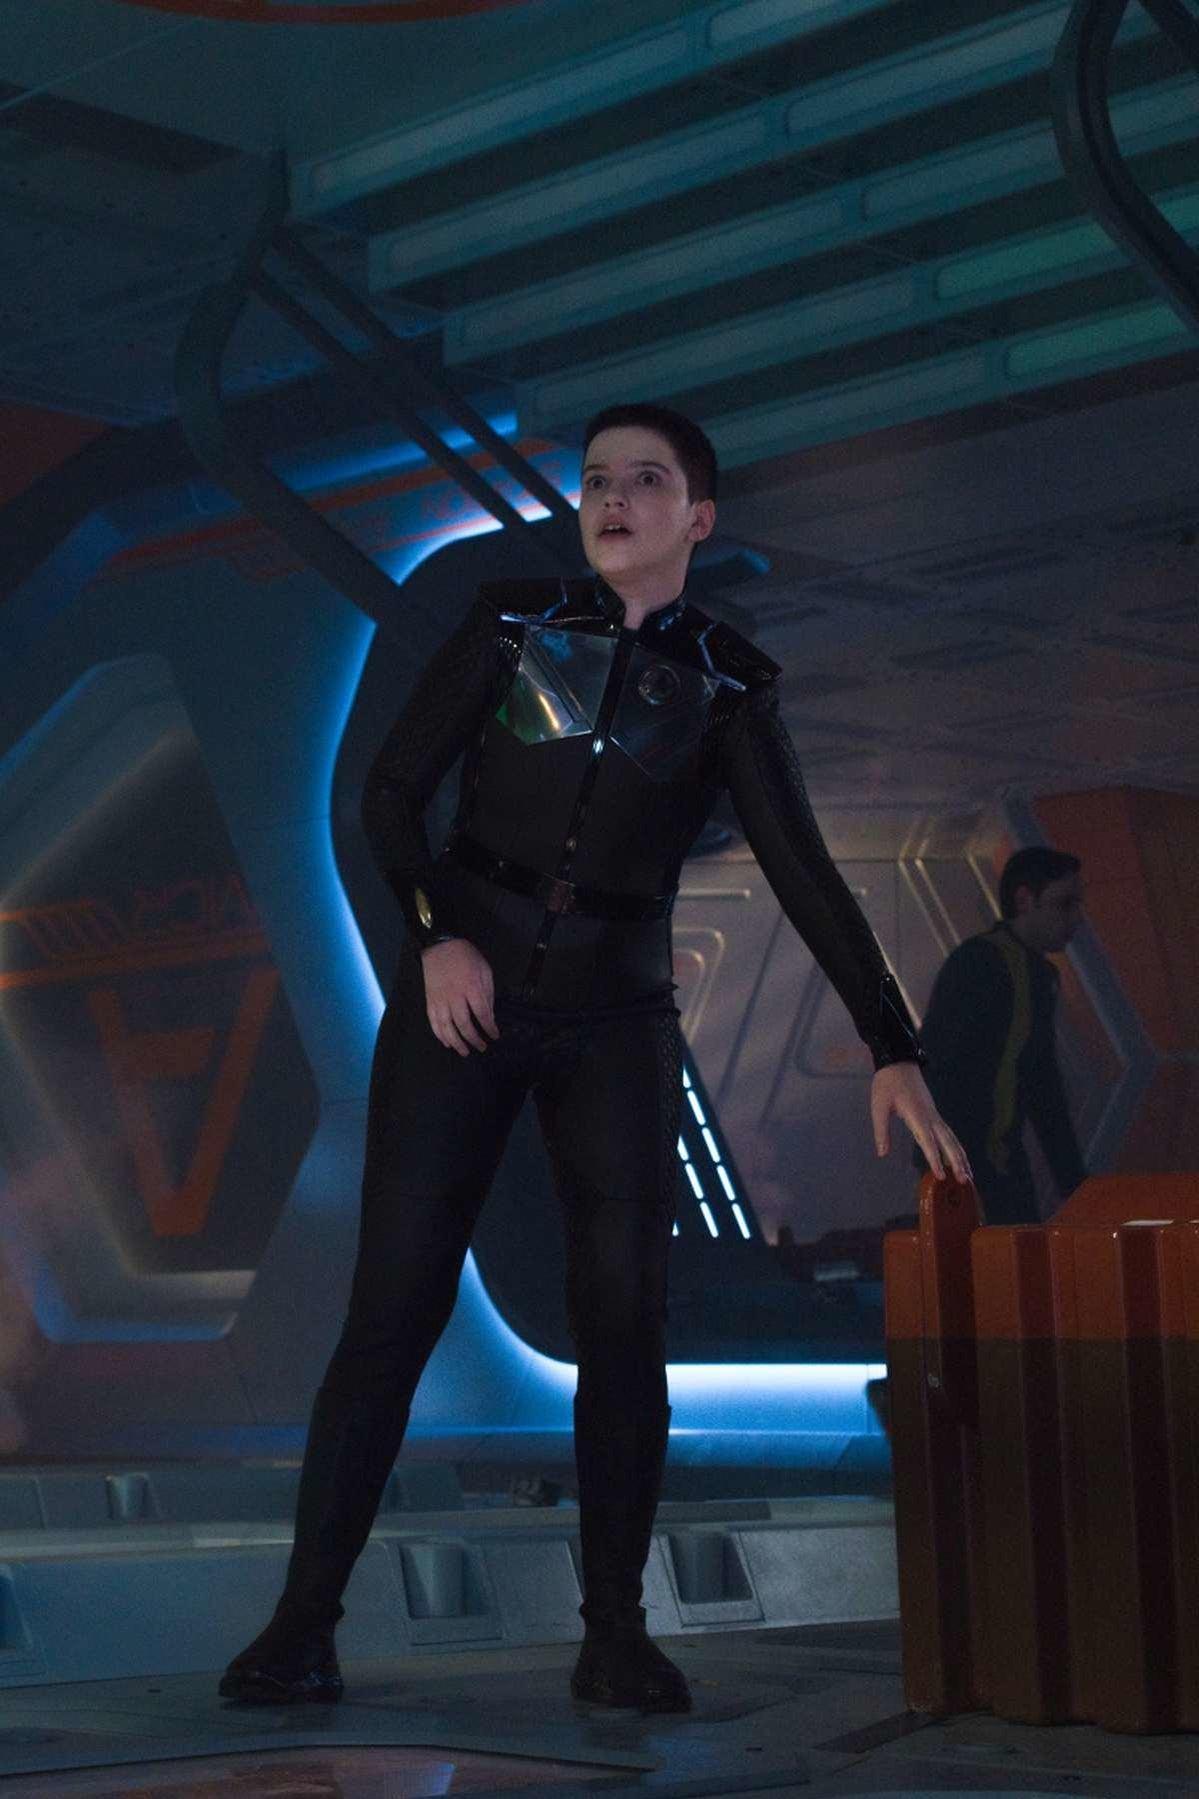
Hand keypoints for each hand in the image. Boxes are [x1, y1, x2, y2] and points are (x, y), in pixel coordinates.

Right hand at [421, 938, 498, 1055]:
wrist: (440, 946)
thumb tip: (490, 1013)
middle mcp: (454, 996)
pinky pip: (434, 1022)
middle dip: (474, 1039)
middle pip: (464, 1024)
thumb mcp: (484, 969)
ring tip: (465, 1051)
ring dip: (457, 1042)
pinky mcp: (430, 1001)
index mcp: (471, 987)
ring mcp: (440, 1000)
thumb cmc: (465, 956)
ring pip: (447, 1027)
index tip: (494, 1035)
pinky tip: (447, 1042)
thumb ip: (488, 992)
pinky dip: (440, 1034)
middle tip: (482, 1047)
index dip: (489, 1028)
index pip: (482, 1014)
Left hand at [870, 1062, 971, 1184]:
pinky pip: (948, 1133)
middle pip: (948, 1141)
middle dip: (957, 1162)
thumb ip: (881, 1130)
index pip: (928, 1141)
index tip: (940, 1176)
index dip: (934, 1158)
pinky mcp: (934, 1114)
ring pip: (952, 1138)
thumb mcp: (879, 1106)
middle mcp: (930, 1116)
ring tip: (968, 1176)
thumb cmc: (887, 1083)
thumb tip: (882, 1154)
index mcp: (917, 1115)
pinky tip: (959, 1159)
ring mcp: (934, 1115)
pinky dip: (955, 1148)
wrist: (898, 1062)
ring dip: (960, 1157)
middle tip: (964, 1180)